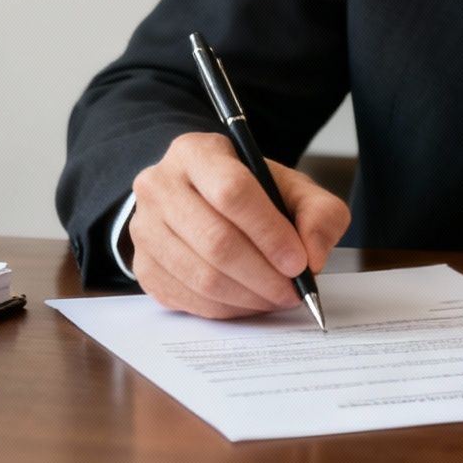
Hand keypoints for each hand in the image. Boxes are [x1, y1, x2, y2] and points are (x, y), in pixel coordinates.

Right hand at [128, 131, 351, 319]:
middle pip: (215, 240)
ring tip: (276, 297)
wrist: (200, 201)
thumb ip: (319, 214)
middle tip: (293, 291)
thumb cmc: (249, 195)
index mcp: (196, 152)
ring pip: (202, 276)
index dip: (269, 232)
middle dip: (263, 274)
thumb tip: (314, 256)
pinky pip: (189, 299)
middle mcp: (159, 185)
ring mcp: (144, 228)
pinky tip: (248, 301)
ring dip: (248, 297)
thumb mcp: (291, 188)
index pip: (232, 191)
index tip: (299, 261)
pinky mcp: (143, 267)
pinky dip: (227, 309)